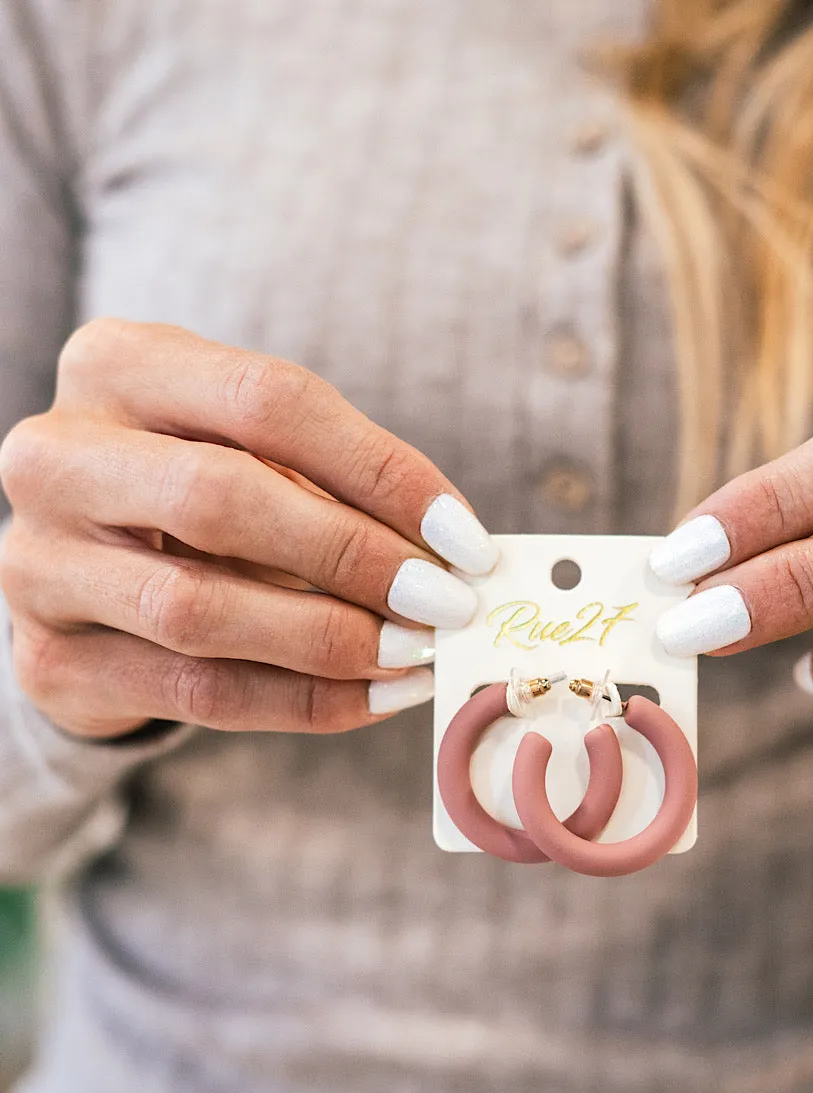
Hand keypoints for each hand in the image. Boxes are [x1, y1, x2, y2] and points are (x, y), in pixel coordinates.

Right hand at [0, 319, 497, 738]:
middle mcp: (58, 454)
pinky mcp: (51, 662)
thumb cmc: (197, 501)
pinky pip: (197, 694)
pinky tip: (373, 697)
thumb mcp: (254, 457)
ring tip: (415, 653)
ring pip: (198, 608)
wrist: (89, 584)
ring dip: (329, 639)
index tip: (465, 538)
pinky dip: (302, 702)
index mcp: (120, 365)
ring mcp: (38, 561)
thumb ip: (336, 486)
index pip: (268, 400)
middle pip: (221, 497)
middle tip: (445, 602)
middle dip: (354, 556)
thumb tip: (457, 551)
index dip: (380, 470)